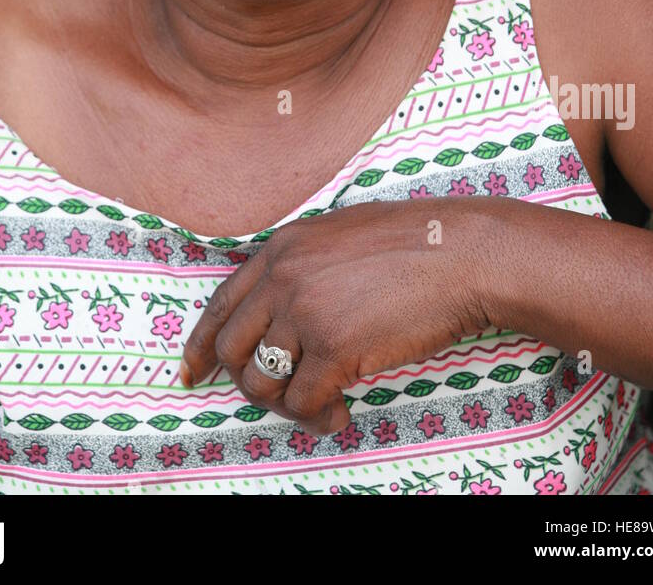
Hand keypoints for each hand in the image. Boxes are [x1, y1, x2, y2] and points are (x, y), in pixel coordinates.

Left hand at [179, 197, 493, 437]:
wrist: (460, 253)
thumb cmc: (415, 243)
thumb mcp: (340, 233)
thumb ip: (304, 264)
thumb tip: (285, 309)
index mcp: (282, 247)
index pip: (221, 303)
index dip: (201, 344)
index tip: (192, 372)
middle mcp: (283, 277)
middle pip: (232, 347)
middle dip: (248, 382)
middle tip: (280, 398)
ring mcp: (305, 312)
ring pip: (261, 381)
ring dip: (286, 405)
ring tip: (319, 406)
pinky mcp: (334, 347)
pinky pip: (303, 401)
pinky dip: (318, 417)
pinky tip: (340, 414)